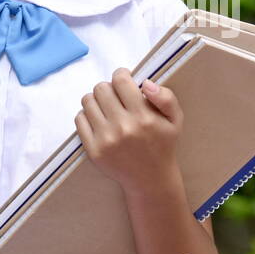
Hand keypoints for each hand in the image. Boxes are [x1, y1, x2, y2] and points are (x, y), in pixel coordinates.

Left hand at [74, 68, 182, 192]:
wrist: (150, 179)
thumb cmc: (162, 144)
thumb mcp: (175, 120)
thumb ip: (166, 97)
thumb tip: (145, 83)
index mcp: (143, 117)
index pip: (120, 81)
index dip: (121, 74)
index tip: (124, 79)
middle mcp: (123, 127)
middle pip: (101, 88)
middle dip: (109, 88)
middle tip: (116, 96)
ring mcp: (106, 140)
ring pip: (87, 101)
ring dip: (96, 100)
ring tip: (106, 108)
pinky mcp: (93, 150)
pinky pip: (79, 119)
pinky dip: (87, 115)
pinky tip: (99, 120)